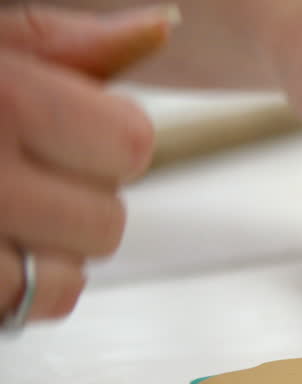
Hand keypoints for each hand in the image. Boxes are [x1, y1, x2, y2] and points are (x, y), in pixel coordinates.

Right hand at [0, 4, 172, 327]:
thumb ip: (60, 41)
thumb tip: (160, 26)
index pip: (131, 145)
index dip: (111, 139)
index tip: (74, 128)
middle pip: (106, 222)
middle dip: (77, 201)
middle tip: (17, 170)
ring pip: (65, 282)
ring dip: (44, 255)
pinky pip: (17, 310)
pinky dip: (9, 292)